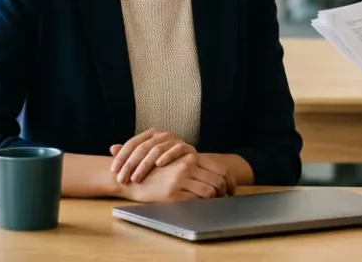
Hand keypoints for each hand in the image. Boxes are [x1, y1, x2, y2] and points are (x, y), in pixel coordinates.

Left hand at [110, 128, 195, 184]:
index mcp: (150, 134)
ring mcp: (175, 140)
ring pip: (156, 149)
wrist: (187, 166)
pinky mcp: (187, 148)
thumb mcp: (144, 159)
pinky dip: (167, 156)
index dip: (122, 157)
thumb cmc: (162, 164)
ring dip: (144, 165)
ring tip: (136, 178)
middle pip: (142, 148)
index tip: (114, 171)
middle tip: (122, 179)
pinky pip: (176, 150)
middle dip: (130, 165)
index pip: (132, 143)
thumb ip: (129, 154)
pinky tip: (159, 165)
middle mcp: (162, 135)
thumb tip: (112, 149)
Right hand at [119, 152, 234, 202]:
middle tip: (224, 199)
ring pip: (210, 191)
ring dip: (214, 199)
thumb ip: (193, 165)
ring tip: (212, 203)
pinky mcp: (172, 193)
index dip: (230, 182)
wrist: (130, 176)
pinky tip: (199, 206)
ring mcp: (180, 179)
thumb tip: (215, 177)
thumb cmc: (154, 170)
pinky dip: (201, 205)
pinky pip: (195, 200)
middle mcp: (187, 165)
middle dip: (224, 193)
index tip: (231, 190)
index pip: (220, 169)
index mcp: (190, 155)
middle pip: (218, 181)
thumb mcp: (174, 161)